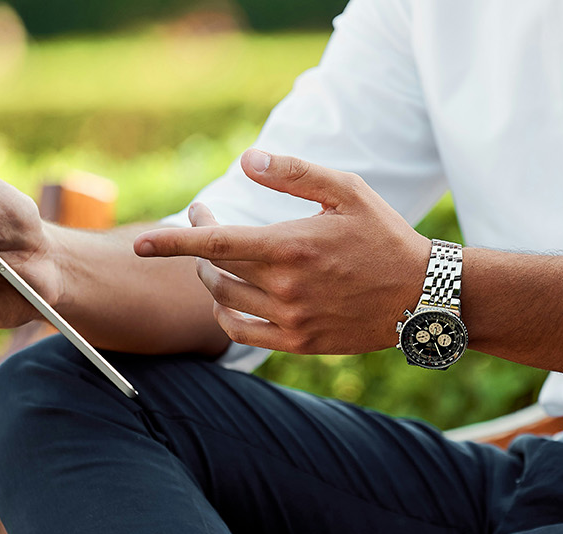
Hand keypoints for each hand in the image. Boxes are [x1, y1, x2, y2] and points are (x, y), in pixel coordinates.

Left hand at [134, 149, 431, 353]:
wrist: (421, 296)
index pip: (215, 243)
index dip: (172, 242)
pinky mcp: (299, 343)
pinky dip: (224, 314)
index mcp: (290, 247)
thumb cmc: (385, 236)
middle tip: (207, 220)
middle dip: (198, 245)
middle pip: (215, 269)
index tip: (140, 243)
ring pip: (225, 300)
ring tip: (219, 257)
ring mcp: (291, 320)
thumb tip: (246, 160)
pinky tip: (227, 298)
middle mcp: (285, 288)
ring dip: (211, 277)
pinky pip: (241, 332)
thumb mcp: (347, 191)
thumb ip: (294, 173)